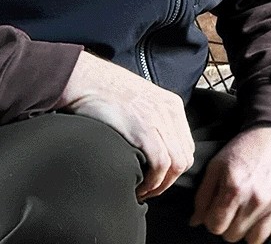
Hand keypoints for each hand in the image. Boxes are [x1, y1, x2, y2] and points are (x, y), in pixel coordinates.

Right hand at [58, 51, 193, 199]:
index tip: (158, 179)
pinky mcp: (143, 128)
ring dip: (161, 184)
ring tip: (144, 191)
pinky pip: (161, 163)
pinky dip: (153, 181)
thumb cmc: (104, 93)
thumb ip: (151, 121)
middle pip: (185, 157)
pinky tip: (139, 187)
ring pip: (177, 164)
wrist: (85, 79)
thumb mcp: (139, 103)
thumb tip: (151, 148)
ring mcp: (158, 119)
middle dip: (169, 180)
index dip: (174, 168)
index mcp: (172, 105)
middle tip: (150, 189)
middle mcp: (170, 111)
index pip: (186, 145)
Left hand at [190, 125, 270, 243]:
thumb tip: (196, 221)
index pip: (215, 226)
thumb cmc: (246, 147)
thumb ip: (203, 195)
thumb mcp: (217, 165)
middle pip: (234, 235)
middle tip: (236, 209)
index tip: (220, 210)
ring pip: (256, 239)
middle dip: (231, 224)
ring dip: (250, 229)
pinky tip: (269, 217)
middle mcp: (256, 198)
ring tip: (252, 213)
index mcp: (234, 188)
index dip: (214, 219)